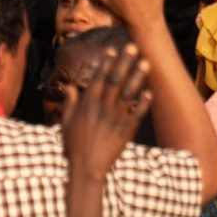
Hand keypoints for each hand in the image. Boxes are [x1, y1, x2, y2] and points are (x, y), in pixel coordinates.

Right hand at [60, 42, 153, 182]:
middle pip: (116, 79)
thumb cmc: (74, 146)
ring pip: (129, 93)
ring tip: (146, 63)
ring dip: (138, 77)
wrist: (87, 170)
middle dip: (125, 62)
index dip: (106, 63)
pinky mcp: (126, 131)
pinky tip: (150, 91)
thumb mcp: (66, 122)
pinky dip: (144, 102)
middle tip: (133, 47)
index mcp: (88, 104)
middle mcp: (103, 107)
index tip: (113, 49)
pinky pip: (137, 114)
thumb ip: (69, 103)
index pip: (99, 78)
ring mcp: (116, 118)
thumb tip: (69, 87)